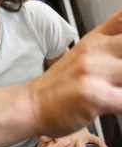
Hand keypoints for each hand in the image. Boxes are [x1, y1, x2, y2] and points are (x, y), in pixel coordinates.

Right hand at [29, 11, 121, 137]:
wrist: (33, 103)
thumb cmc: (60, 84)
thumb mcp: (84, 56)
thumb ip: (109, 46)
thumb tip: (120, 53)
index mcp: (96, 40)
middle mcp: (95, 50)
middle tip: (117, 76)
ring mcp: (93, 70)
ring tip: (114, 91)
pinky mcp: (94, 94)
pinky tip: (115, 106)